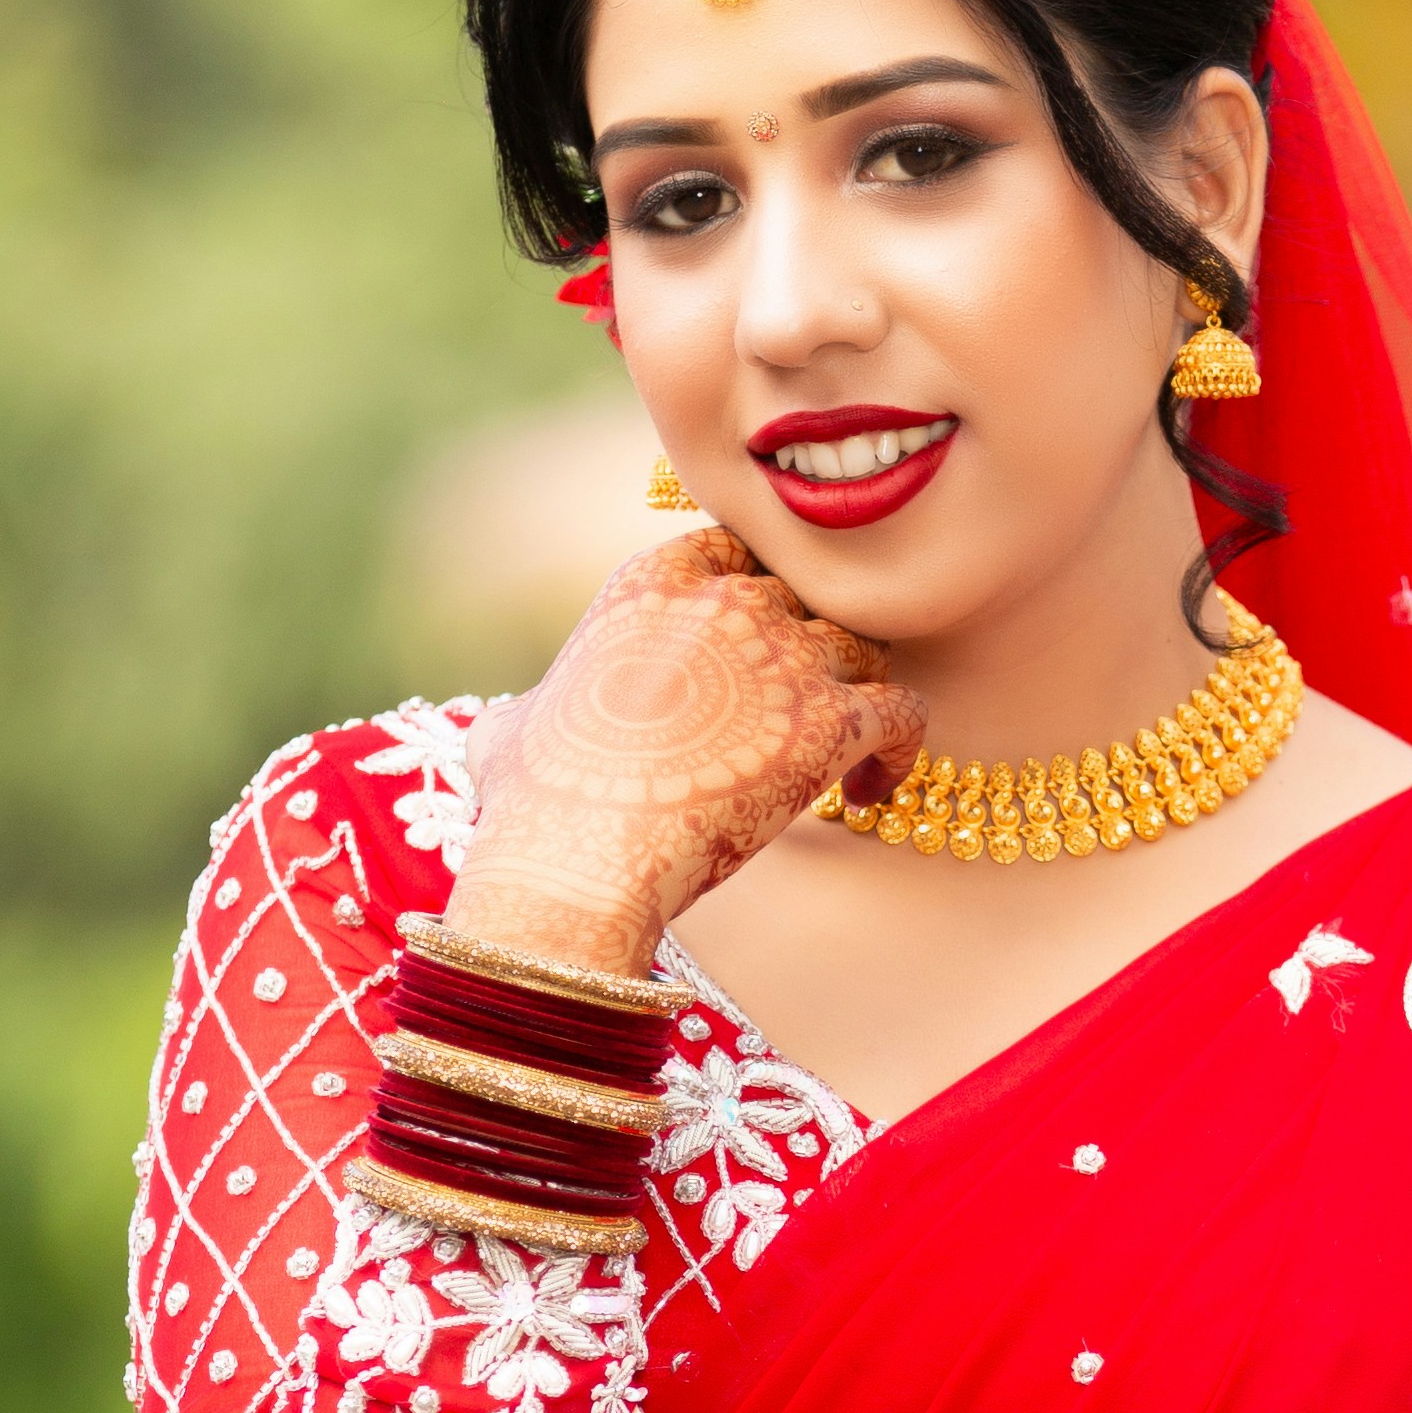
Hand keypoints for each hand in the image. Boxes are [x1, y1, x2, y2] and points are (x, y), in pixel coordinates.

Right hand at [449, 526, 925, 970]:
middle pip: (804, 599)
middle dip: (806, 651)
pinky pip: (904, 714)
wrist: (579, 859)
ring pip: (862, 648)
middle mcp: (727, 600)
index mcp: (652, 583)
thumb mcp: (508, 734)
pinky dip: (900, 751)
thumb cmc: (537, 808)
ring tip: (843, 758)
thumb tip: (506, 731)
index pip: (733, 552)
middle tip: (798, 713)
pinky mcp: (832, 722)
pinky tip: (869, 791)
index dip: (752, 598)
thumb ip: (527, 711)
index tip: (751, 650)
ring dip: (858, 695)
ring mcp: (785, 656)